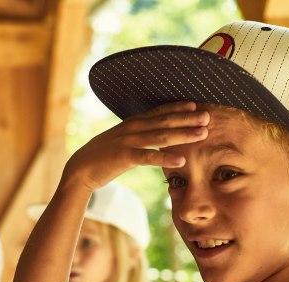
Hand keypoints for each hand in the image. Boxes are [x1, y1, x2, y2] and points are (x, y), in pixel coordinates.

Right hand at [63, 101, 208, 191]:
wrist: (80, 169)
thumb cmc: (100, 157)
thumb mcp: (118, 141)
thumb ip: (134, 136)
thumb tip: (147, 137)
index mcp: (131, 124)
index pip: (158, 112)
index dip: (177, 108)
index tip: (195, 105)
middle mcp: (131, 129)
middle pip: (164, 121)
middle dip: (187, 118)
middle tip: (208, 117)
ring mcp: (128, 142)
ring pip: (161, 136)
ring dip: (183, 134)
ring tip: (202, 134)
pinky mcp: (124, 157)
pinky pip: (149, 157)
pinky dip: (165, 158)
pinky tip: (181, 160)